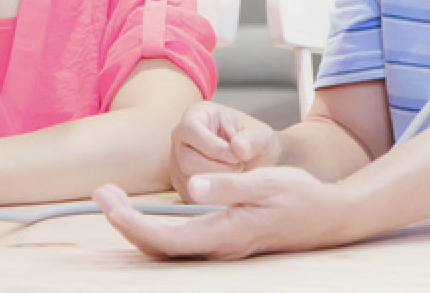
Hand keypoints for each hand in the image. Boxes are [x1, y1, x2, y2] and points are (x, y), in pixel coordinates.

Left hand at [94, 167, 355, 259]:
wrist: (328, 216)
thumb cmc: (299, 197)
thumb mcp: (264, 181)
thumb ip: (227, 186)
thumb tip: (194, 186)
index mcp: (225, 234)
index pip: (167, 238)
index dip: (133, 225)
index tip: (110, 204)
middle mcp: (219, 248)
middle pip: (159, 248)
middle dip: (125, 224)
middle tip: (102, 194)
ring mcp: (220, 247)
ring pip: (167, 248)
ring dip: (136, 226)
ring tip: (113, 200)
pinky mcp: (222, 241)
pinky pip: (180, 243)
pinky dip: (154, 230)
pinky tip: (142, 214)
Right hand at [169, 102, 281, 199]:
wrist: (254, 160)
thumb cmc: (253, 141)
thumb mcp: (262, 135)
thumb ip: (253, 139)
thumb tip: (239, 148)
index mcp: (197, 115)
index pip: (190, 128)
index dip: (211, 146)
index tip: (233, 156)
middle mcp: (182, 137)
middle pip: (186, 158)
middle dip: (216, 168)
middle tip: (238, 167)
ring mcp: (178, 160)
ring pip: (188, 178)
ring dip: (216, 182)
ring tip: (235, 173)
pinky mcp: (182, 181)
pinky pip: (191, 195)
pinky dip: (213, 195)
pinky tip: (228, 185)